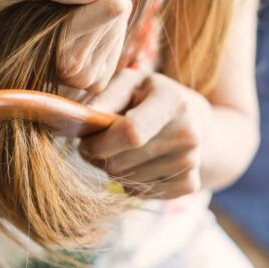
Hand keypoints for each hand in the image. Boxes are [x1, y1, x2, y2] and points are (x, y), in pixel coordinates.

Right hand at [0, 0, 134, 91]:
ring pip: (122, 21)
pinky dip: (102, 26)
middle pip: (121, 9)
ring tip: (66, 15)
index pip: (113, 4)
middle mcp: (77, 71)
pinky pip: (119, 38)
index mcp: (60, 47)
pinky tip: (77, 30)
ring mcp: (89, 79)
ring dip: (99, 9)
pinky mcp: (97, 81)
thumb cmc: (5, 15)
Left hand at [78, 69, 212, 198]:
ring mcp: (190, 161)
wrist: (192, 119)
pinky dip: (128, 183)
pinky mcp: (189, 184)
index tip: (85, 139)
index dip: (99, 142)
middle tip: (94, 145)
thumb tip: (85, 117)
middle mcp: (187, 134)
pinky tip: (135, 163)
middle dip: (97, 157)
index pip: (130, 133)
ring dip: (111, 170)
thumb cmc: (148, 97)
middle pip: (122, 162)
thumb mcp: (129, 84)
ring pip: (127, 181)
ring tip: (117, 150)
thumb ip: (106, 97)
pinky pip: (140, 193)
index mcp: (172, 101)